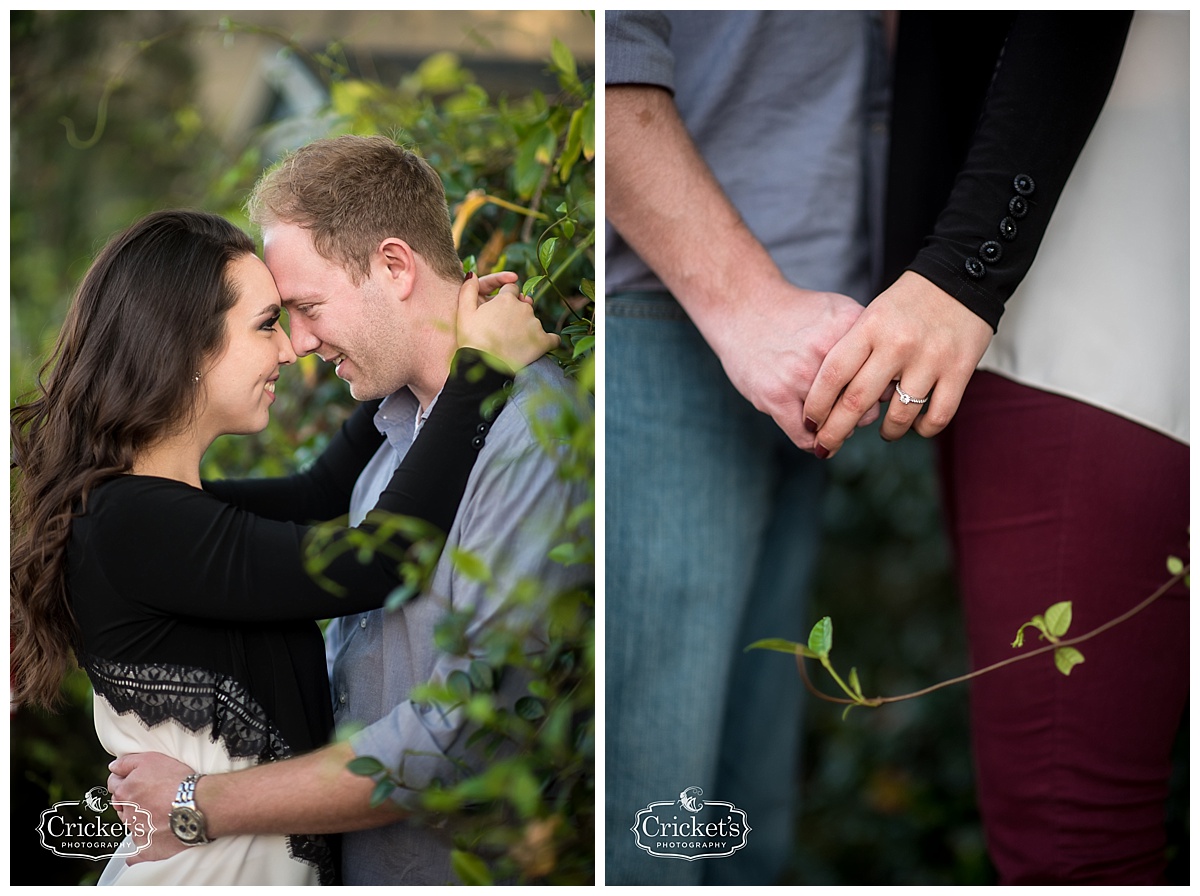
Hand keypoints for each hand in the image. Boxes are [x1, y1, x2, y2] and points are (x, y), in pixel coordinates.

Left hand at [108, 752, 194, 863]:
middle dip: (130, 801)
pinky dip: (138, 850)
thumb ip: (127, 762)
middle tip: (151, 796)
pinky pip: (135, 854)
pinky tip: (146, 844)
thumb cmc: (178, 780)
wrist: (198, 804)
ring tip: (160, 814)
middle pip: (121, 806)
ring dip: (139, 820)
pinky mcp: (147, 849)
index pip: (114, 784)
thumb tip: (113, 767)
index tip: (136, 781)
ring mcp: (136, 832)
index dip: (124, 780)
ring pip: (131, 825)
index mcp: (125, 792)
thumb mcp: (151, 759)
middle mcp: (127, 813)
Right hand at [456, 272, 558, 370]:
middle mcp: (523, 307)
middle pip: (525, 304)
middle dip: (517, 312)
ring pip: (535, 321)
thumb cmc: (472, 340)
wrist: (483, 367)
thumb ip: (468, 289)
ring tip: (515, 342)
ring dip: (528, 327)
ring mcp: (535, 324)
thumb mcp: (464, 312)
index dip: (505, 298)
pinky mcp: (543, 341)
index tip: (500, 310)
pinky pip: (553, 339)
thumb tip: (473, 273)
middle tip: (505, 329)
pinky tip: (540, 346)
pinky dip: (548, 342)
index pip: (511, 289)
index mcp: (506, 298)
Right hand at [692, 278, 880, 449]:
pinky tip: (816, 438)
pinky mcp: (775, 397)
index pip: (886, 378)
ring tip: (834, 423)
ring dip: (838, 430)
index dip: (885, 392)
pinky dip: (815, 443)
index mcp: (851, 331)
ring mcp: (800, 377)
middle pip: (865, 405)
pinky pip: (804, 436)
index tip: (877, 396)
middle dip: (863, 414)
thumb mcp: (839, 311)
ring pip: (836, 425)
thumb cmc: (796, 313)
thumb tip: (893, 376)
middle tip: (855, 412)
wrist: (744, 306)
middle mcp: (829, 354)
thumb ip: (868, 339)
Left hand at [802, 271, 993, 456]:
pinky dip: (922, 430)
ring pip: (898, 416)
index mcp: (870, 327)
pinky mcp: (959, 370)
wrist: (961, 277)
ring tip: (883, 432)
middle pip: (856, 402)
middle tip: (825, 448)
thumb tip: (828, 398)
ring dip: (886, 433)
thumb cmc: (907, 302)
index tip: (809, 423)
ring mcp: (930, 359)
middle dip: (835, 432)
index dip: (816, 405)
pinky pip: (937, 417)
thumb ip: (852, 351)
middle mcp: (897, 344)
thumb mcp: (871, 315)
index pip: (833, 374)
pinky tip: (915, 426)